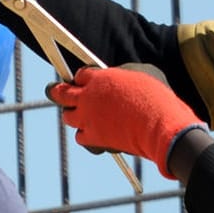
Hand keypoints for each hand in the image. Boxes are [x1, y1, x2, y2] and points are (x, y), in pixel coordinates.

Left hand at [48, 66, 206, 179]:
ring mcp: (88, 118)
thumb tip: (116, 80)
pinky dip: (86, 136)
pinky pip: (81, 137)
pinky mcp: (94, 138)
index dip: (82, 78)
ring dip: (73, 115)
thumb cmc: (156, 98)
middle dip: (57, 91)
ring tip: (83, 116)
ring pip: (68, 116)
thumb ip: (121, 76)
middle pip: (61, 92)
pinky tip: (95, 134)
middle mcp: (88, 96)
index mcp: (99, 77)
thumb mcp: (141, 75)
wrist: (160, 125)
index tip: (84, 81)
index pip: (80, 74)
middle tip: (54, 91)